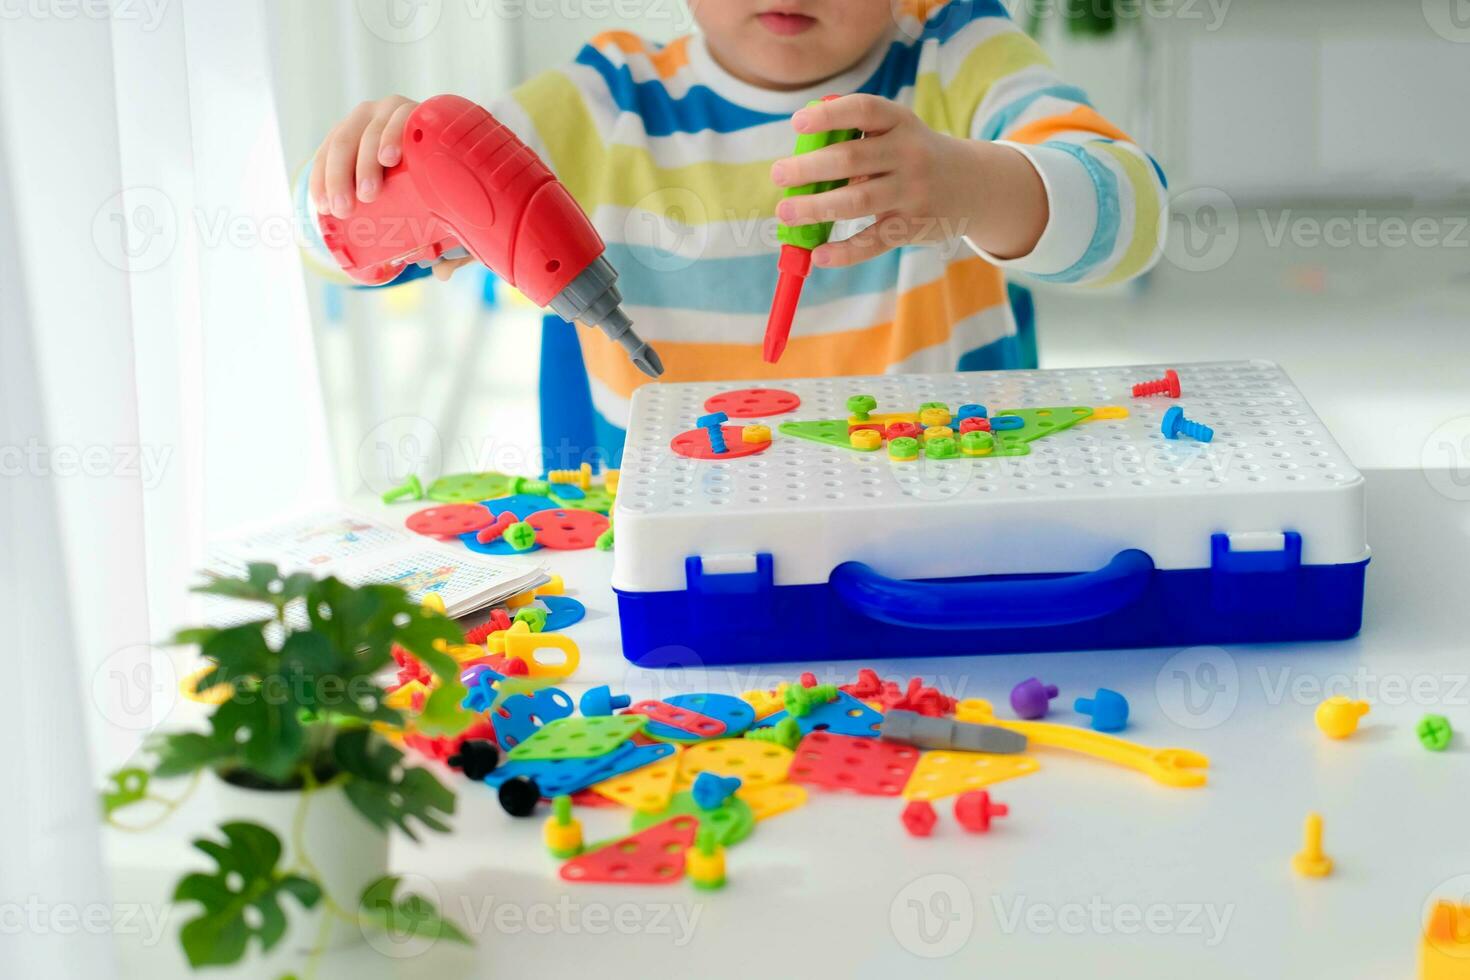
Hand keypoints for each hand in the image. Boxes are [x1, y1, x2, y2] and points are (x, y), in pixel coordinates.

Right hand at [309, 95, 474, 279]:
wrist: (413, 163)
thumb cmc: (440, 185)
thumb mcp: (451, 204)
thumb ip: (455, 237)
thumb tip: (442, 272)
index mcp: (420, 119)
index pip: (405, 118)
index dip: (395, 135)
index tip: (390, 161)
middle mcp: (389, 112)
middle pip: (370, 132)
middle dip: (363, 165)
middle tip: (364, 199)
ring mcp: (360, 121)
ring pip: (341, 142)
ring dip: (337, 176)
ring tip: (338, 209)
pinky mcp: (340, 136)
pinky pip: (323, 154)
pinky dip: (319, 178)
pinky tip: (319, 201)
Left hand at [769, 94, 1047, 266]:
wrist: (973, 185)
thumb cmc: (913, 154)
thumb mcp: (896, 132)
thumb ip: (855, 137)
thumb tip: (800, 160)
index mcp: (900, 122)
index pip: (864, 110)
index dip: (829, 115)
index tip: (798, 124)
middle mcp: (909, 154)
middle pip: (851, 159)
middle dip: (809, 168)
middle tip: (779, 174)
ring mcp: (913, 193)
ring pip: (857, 201)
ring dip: (816, 208)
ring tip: (786, 212)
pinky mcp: (913, 227)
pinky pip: (873, 242)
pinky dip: (844, 252)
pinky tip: (818, 255)